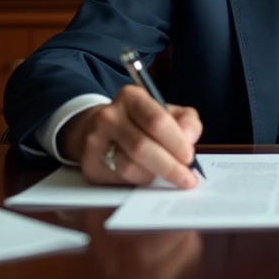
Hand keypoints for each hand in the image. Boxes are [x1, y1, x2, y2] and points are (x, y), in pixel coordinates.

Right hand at [60, 85, 202, 188]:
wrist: (97, 128)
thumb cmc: (140, 122)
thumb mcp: (166, 112)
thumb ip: (186, 121)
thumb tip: (189, 137)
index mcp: (131, 97)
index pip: (156, 121)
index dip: (176, 142)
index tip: (189, 158)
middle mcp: (109, 116)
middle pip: (142, 146)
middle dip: (169, 166)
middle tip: (186, 179)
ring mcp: (95, 140)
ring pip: (129, 166)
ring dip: (153, 175)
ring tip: (163, 174)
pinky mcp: (89, 163)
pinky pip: (119, 179)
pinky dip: (137, 181)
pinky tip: (145, 175)